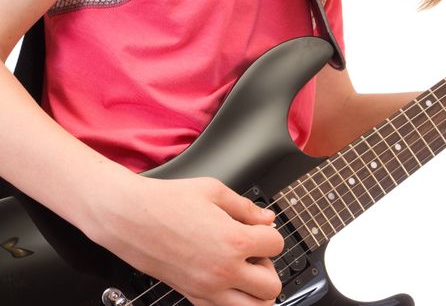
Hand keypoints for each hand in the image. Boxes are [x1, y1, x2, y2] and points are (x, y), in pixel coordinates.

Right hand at [83, 175, 283, 304]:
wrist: (129, 217)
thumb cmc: (166, 201)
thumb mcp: (213, 191)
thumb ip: (246, 207)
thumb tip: (266, 217)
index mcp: (234, 241)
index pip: (277, 245)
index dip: (270, 233)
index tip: (259, 229)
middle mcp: (224, 271)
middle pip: (273, 285)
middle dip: (268, 267)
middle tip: (253, 252)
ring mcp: (208, 288)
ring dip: (256, 291)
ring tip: (244, 271)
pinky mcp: (192, 296)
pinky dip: (233, 300)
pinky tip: (225, 280)